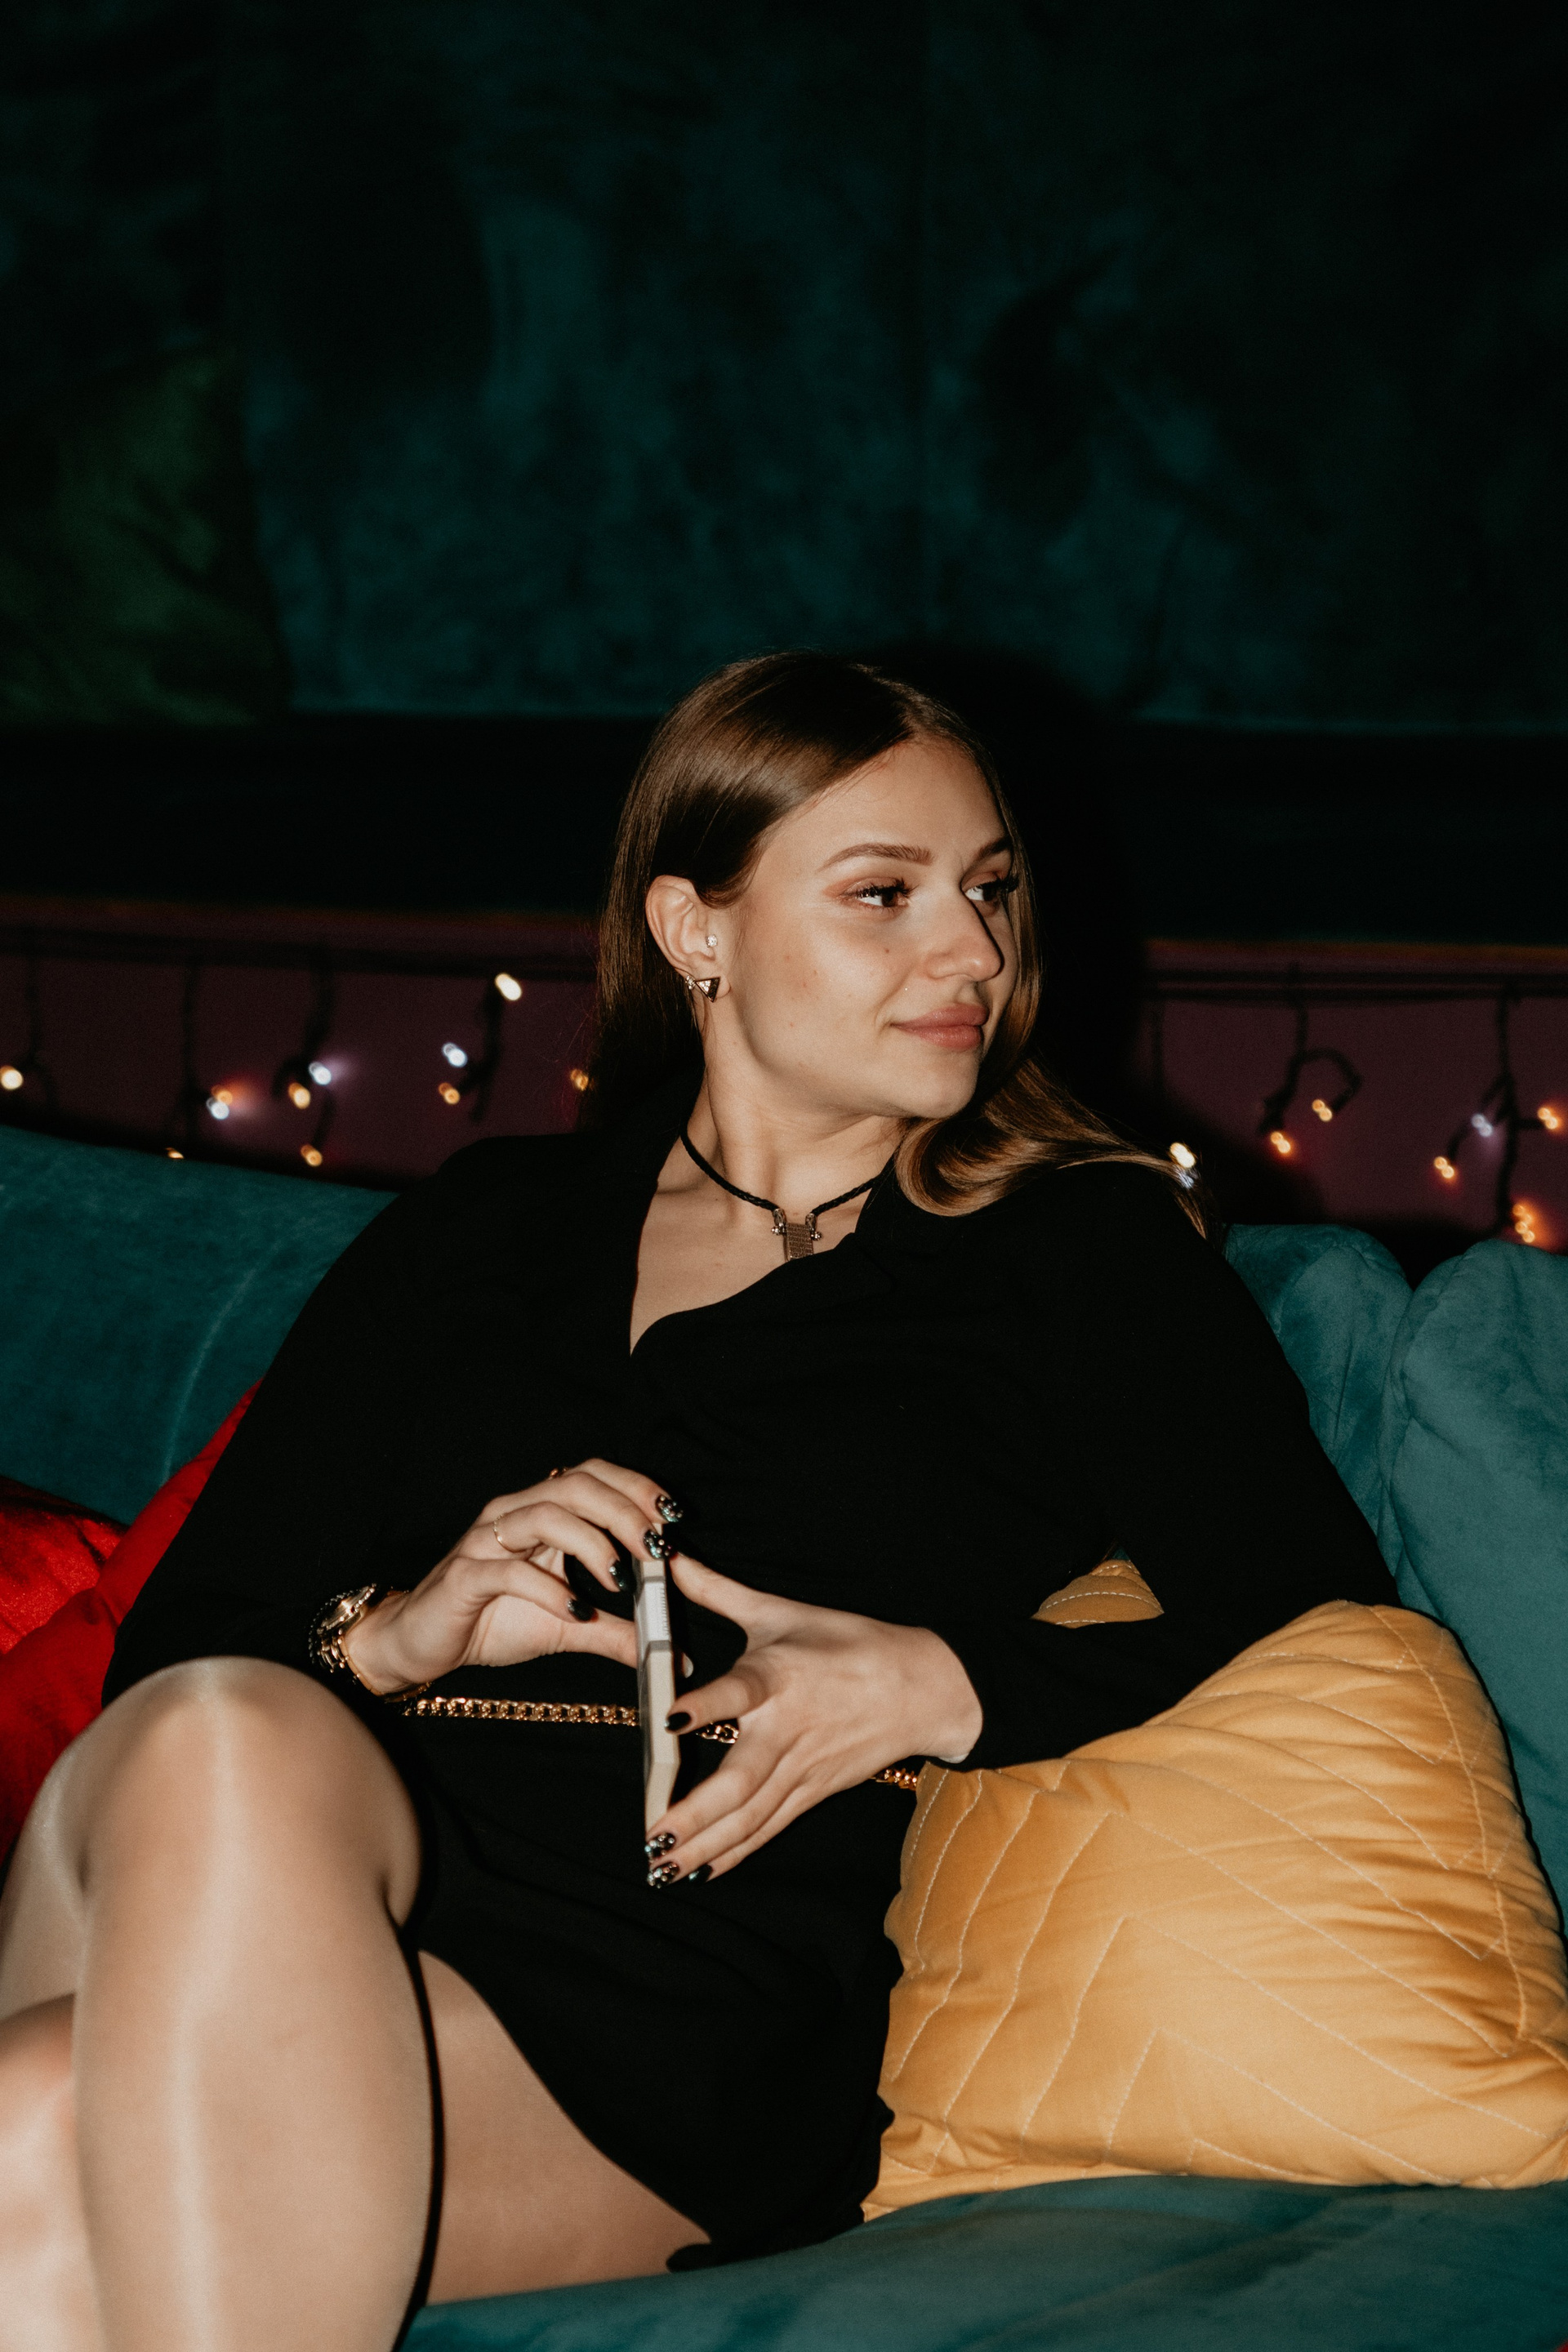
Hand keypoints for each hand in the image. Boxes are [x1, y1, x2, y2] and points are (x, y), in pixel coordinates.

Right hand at [343, 1459, 676, 1692]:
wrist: (420, 1643)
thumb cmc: (491, 1621)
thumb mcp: (567, 1627)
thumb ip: (617, 1633)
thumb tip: (674, 1659)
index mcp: (539, 1513)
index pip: (591, 1475)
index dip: (634, 1487)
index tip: (672, 1516)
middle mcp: (513, 1515)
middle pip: (575, 1487)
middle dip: (623, 1512)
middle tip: (656, 1548)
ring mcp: (485, 1542)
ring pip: (545, 1517)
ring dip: (592, 1544)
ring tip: (619, 1579)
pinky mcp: (464, 1577)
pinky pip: (509, 1571)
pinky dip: (549, 1589)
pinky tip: (576, 1611)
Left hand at [646, 1555, 981, 1881]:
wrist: (922, 1687)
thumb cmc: (848, 1642)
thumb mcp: (781, 1611)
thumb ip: (718, 1590)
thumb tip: (667, 1558)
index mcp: (779, 1677)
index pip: (737, 1693)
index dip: (703, 1706)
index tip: (668, 1722)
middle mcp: (787, 1729)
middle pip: (740, 1781)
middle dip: (694, 1813)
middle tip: (652, 1834)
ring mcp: (802, 1768)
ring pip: (750, 1816)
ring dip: (705, 1845)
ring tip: (661, 1868)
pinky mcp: (813, 1791)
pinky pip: (769, 1827)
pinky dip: (736, 1852)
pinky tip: (702, 1870)